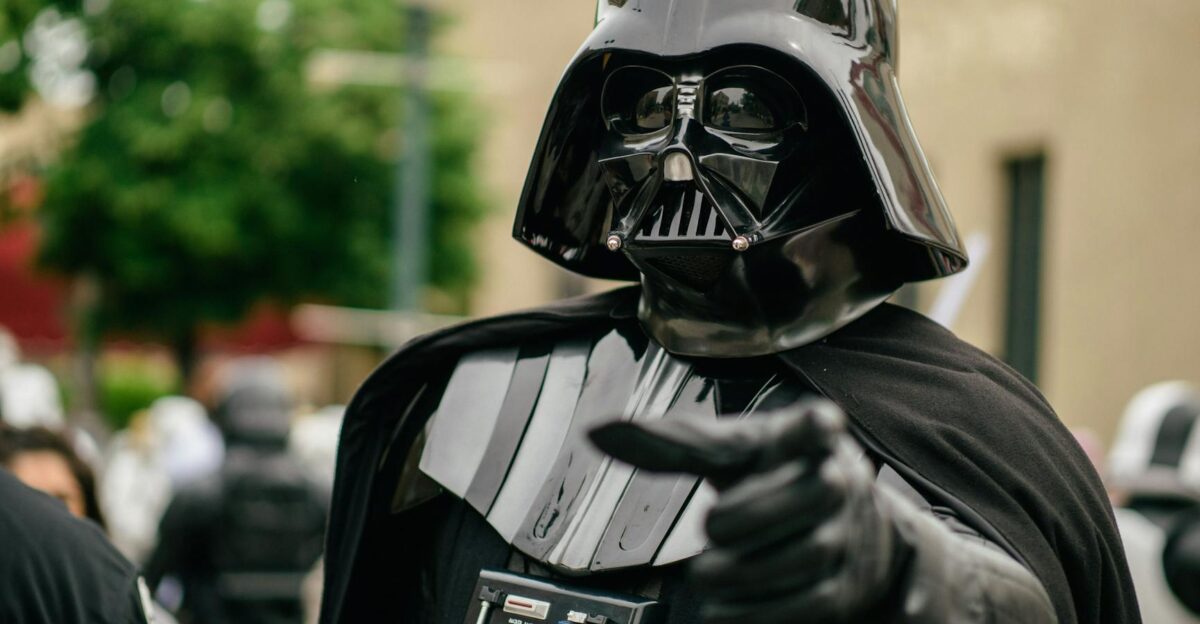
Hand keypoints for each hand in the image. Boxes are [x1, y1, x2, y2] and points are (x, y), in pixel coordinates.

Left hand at [590, 401, 906, 622]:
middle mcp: (837, 482)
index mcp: (807, 438)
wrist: (849, 534)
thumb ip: (675, 444)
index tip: (819, 420)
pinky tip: (724, 609)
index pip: (817, 424)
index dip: (818, 423)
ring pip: (804, 557)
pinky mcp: (841, 589)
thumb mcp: (733, 453)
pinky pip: (804, 607)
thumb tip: (600, 432)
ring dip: (742, 573)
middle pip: (809, 494)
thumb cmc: (776, 478)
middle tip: (712, 527)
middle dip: (747, 517)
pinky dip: (754, 613)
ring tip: (708, 575)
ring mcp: (846, 536)